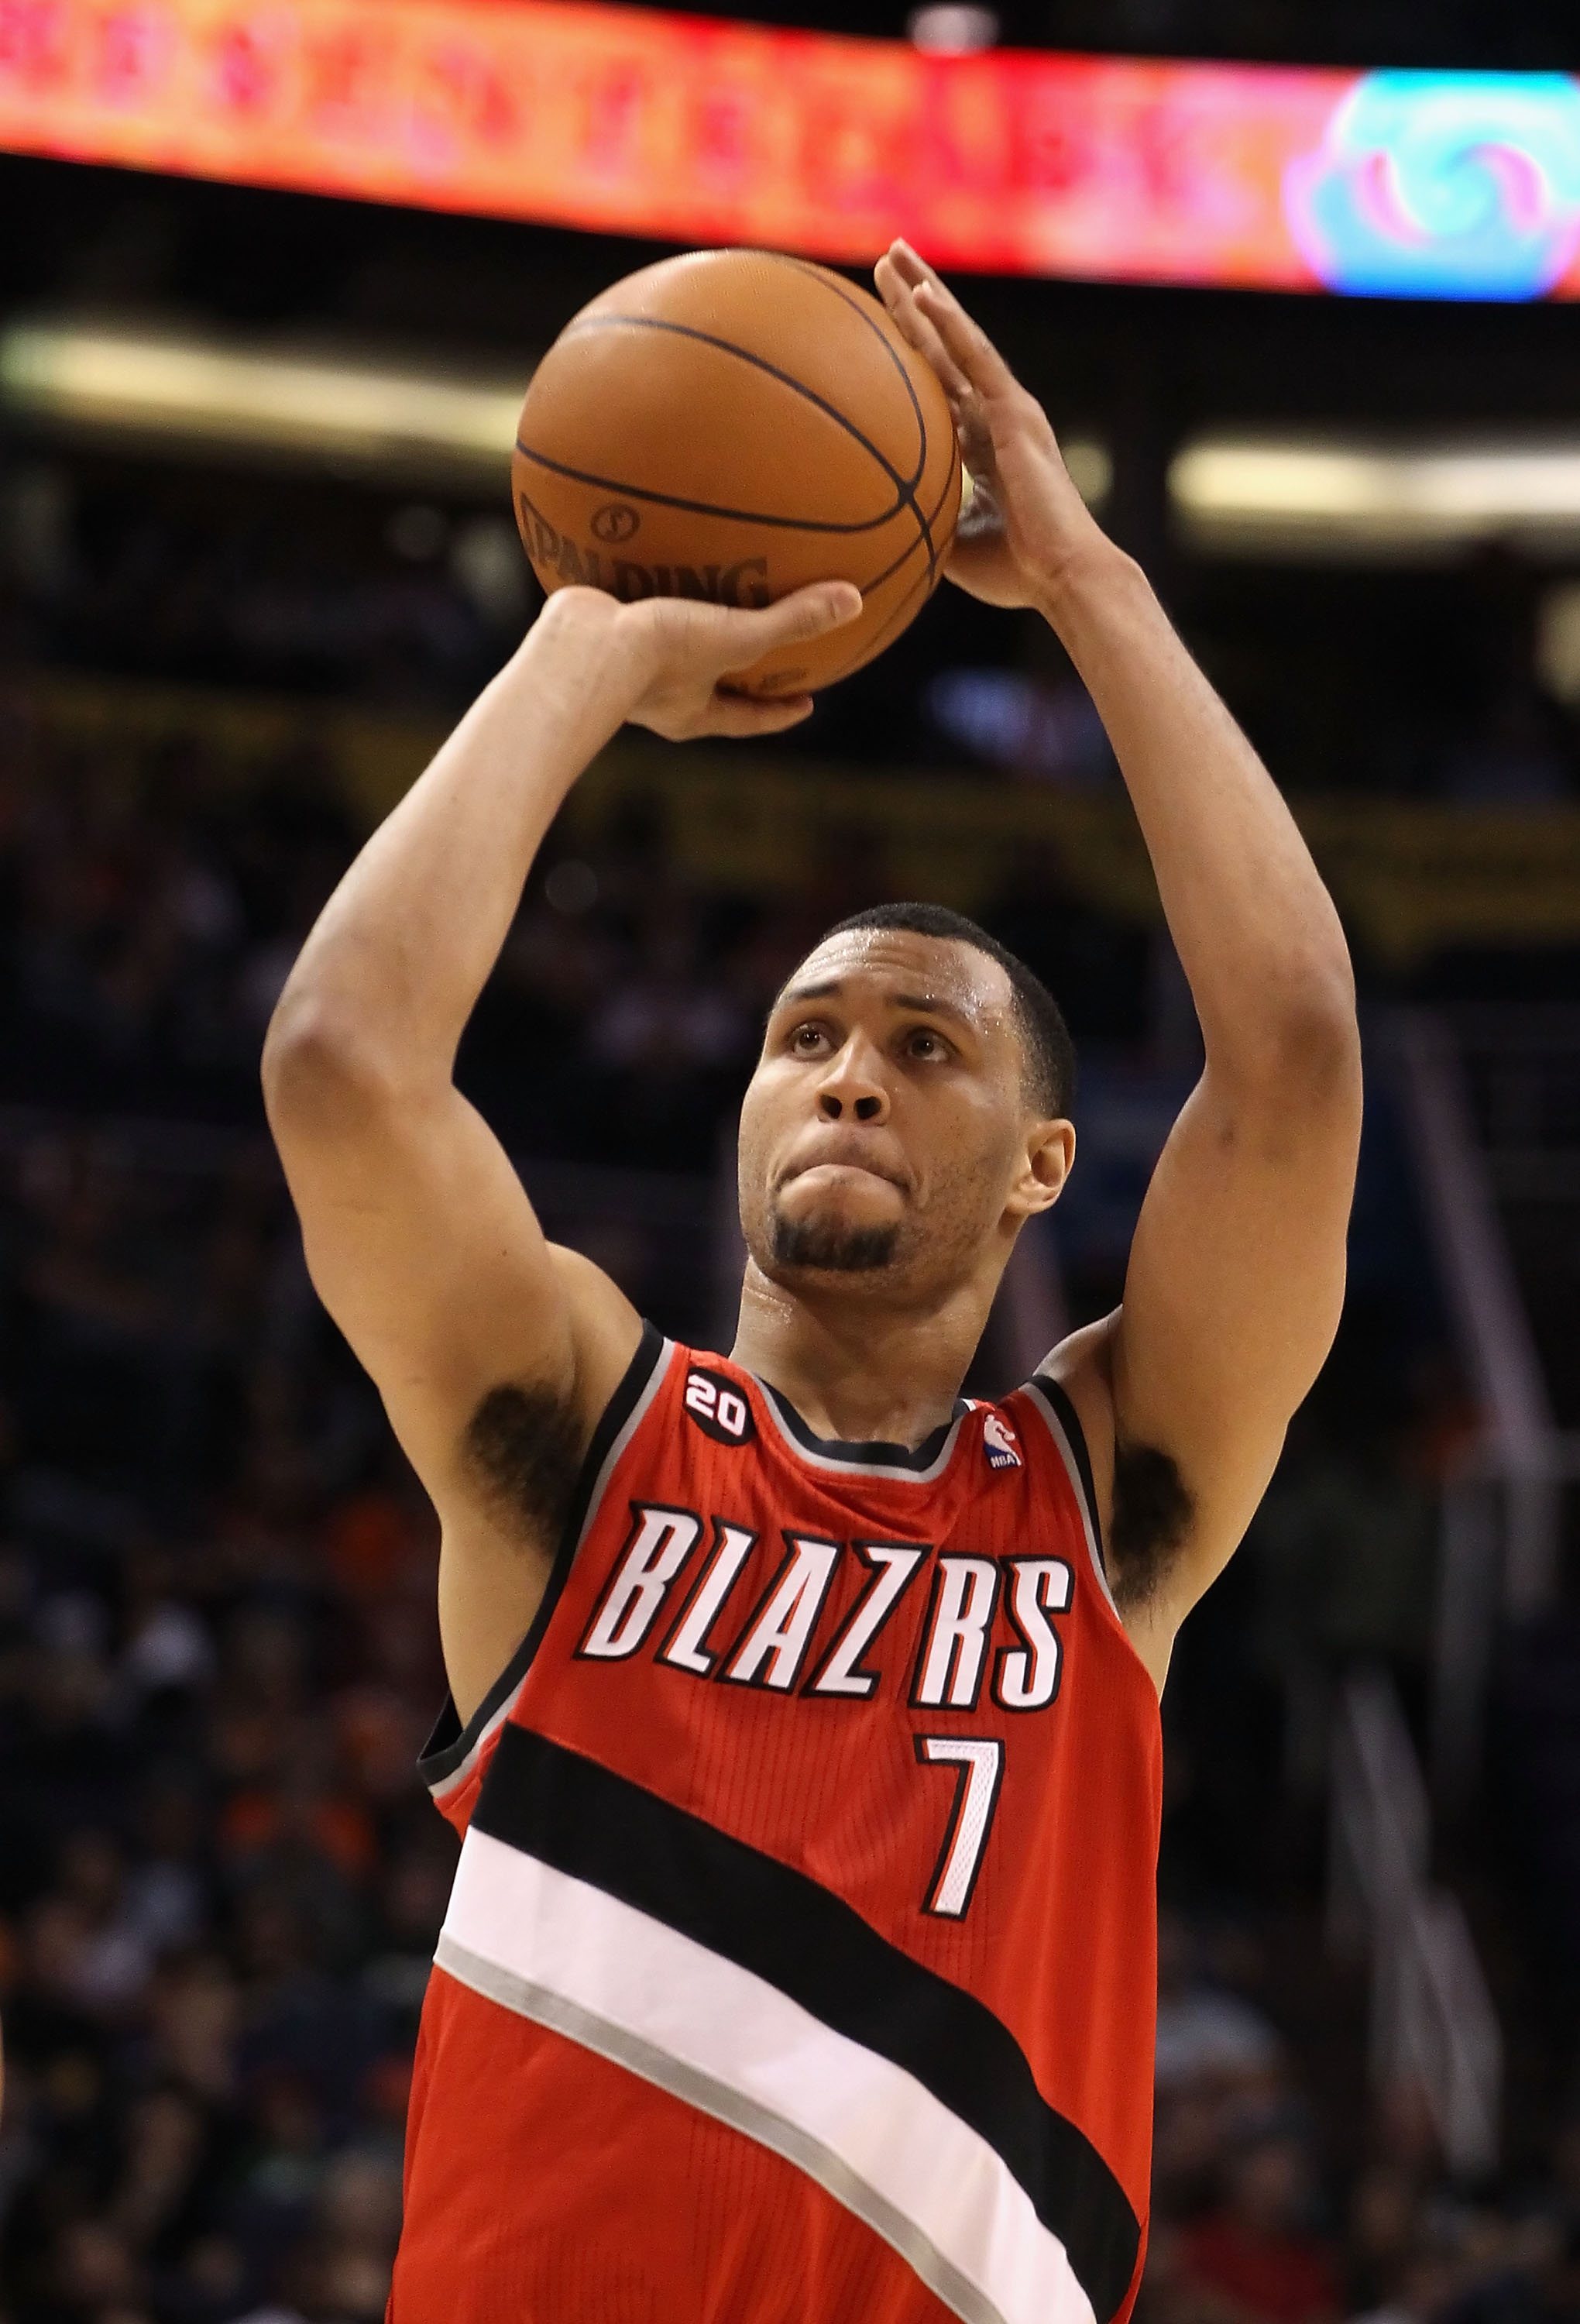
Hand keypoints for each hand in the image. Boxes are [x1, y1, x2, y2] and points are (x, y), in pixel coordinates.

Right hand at [533, 580, 861, 742]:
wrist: (577, 648)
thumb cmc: (656, 656)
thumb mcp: (735, 637)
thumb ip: (793, 620)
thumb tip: (855, 602)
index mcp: (691, 712)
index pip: (746, 717)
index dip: (778, 712)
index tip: (806, 702)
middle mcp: (658, 697)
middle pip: (707, 686)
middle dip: (732, 670)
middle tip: (761, 651)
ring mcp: (624, 665)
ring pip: (665, 645)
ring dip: (685, 622)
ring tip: (704, 590)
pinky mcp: (598, 630)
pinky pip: (629, 602)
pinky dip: (641, 579)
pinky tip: (646, 542)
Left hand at [874, 240, 1108, 609]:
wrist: (1064, 576)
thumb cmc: (1017, 572)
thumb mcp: (951, 544)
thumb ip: (921, 519)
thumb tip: (873, 524)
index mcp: (982, 443)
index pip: (939, 382)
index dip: (913, 347)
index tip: (880, 318)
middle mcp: (995, 416)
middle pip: (945, 346)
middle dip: (915, 302)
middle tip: (885, 261)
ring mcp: (1007, 409)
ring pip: (958, 337)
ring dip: (924, 293)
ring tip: (893, 254)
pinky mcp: (1016, 414)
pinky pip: (975, 359)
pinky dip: (947, 324)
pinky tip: (921, 292)